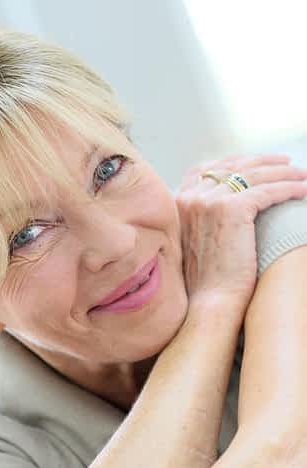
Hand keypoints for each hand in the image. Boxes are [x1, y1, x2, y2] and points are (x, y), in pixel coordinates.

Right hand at [174, 152, 306, 310]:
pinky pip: (268, 191)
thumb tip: (224, 202)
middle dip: (263, 162)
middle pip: (232, 165)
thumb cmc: (205, 280)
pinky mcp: (233, 209)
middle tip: (286, 164)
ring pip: (254, 176)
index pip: (206, 168)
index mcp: (178, 203)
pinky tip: (302, 191)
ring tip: (300, 175)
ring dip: (282, 173)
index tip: (256, 163)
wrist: (210, 302)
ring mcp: (210, 201)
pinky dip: (288, 188)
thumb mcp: (193, 240)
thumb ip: (200, 217)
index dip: (234, 162)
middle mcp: (191, 197)